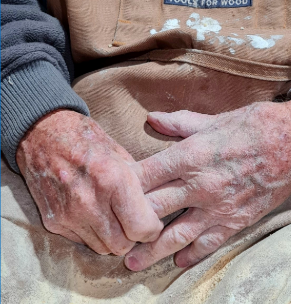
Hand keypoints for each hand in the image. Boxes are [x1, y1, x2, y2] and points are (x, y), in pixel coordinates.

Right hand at [16, 109, 162, 254]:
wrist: (43, 134)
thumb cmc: (87, 140)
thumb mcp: (120, 154)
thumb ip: (138, 182)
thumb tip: (155, 204)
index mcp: (112, 180)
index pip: (140, 228)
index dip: (152, 229)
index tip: (152, 223)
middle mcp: (89, 202)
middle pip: (122, 246)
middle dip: (133, 237)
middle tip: (134, 223)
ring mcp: (68, 215)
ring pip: (102, 248)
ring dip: (112, 238)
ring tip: (114, 218)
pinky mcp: (53, 222)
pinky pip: (81, 241)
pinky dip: (92, 234)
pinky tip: (93, 214)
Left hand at [125, 98, 290, 269]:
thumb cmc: (250, 127)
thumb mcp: (211, 120)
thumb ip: (177, 123)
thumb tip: (152, 118)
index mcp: (189, 156)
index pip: (145, 175)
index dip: (124, 186)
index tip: (110, 194)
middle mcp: (199, 185)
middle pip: (153, 209)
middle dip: (129, 223)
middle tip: (111, 236)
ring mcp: (217, 206)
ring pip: (176, 234)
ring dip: (152, 251)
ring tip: (132, 263)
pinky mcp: (235, 221)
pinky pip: (208, 244)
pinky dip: (191, 255)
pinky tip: (177, 263)